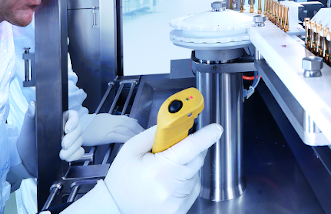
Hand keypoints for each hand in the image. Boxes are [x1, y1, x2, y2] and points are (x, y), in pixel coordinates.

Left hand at [17, 103, 84, 176]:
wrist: (25, 159)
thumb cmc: (27, 140)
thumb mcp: (28, 128)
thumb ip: (30, 116)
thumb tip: (32, 105)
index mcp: (59, 120)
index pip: (73, 115)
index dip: (73, 121)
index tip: (67, 129)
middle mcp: (66, 129)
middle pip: (78, 129)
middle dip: (72, 138)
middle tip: (63, 145)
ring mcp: (70, 141)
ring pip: (79, 141)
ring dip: (72, 149)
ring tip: (62, 155)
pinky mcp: (71, 152)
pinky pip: (79, 152)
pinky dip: (75, 155)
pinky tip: (67, 158)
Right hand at [80, 113, 143, 145]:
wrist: (80, 127)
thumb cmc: (90, 125)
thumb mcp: (104, 119)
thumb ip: (114, 121)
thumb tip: (123, 122)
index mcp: (114, 118)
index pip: (130, 120)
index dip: (138, 125)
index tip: (143, 130)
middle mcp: (114, 121)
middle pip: (132, 125)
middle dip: (140, 131)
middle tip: (147, 137)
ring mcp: (111, 128)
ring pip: (128, 130)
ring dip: (137, 135)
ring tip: (142, 141)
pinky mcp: (107, 135)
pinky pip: (121, 137)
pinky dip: (128, 139)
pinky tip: (132, 142)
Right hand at [103, 123, 222, 213]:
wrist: (114, 208)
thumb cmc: (121, 179)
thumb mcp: (131, 149)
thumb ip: (154, 134)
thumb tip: (173, 125)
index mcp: (159, 169)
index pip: (191, 147)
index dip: (206, 135)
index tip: (216, 128)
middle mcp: (171, 187)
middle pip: (196, 159)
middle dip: (190, 150)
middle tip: (175, 148)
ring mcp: (176, 202)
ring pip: (195, 174)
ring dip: (186, 167)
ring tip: (165, 170)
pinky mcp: (180, 211)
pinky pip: (193, 188)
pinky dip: (186, 181)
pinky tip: (169, 181)